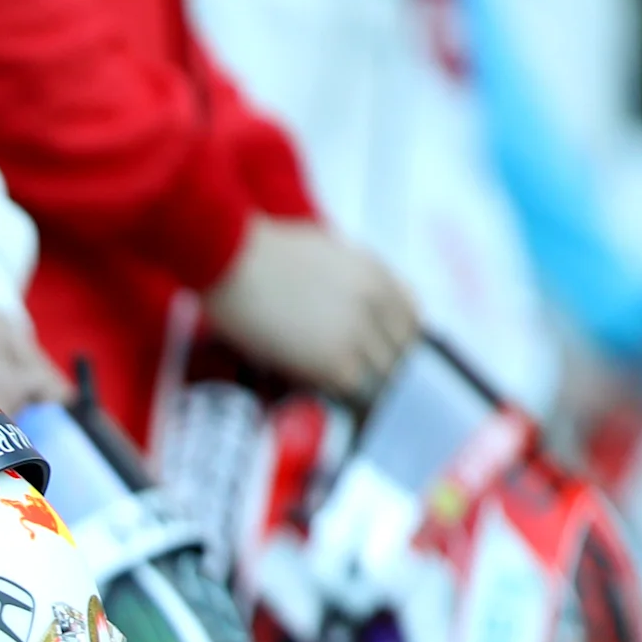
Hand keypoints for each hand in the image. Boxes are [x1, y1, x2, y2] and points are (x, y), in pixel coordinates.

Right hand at [202, 217, 418, 400]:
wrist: (229, 256)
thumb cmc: (259, 251)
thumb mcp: (320, 250)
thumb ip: (345, 276)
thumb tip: (341, 300)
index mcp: (376, 274)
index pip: (412, 320)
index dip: (395, 341)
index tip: (376, 352)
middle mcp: (375, 304)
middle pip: (399, 354)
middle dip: (377, 366)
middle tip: (351, 377)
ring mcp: (356, 334)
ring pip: (378, 376)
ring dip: (356, 383)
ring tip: (330, 388)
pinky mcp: (332, 361)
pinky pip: (348, 389)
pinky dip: (333, 391)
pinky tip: (312, 387)